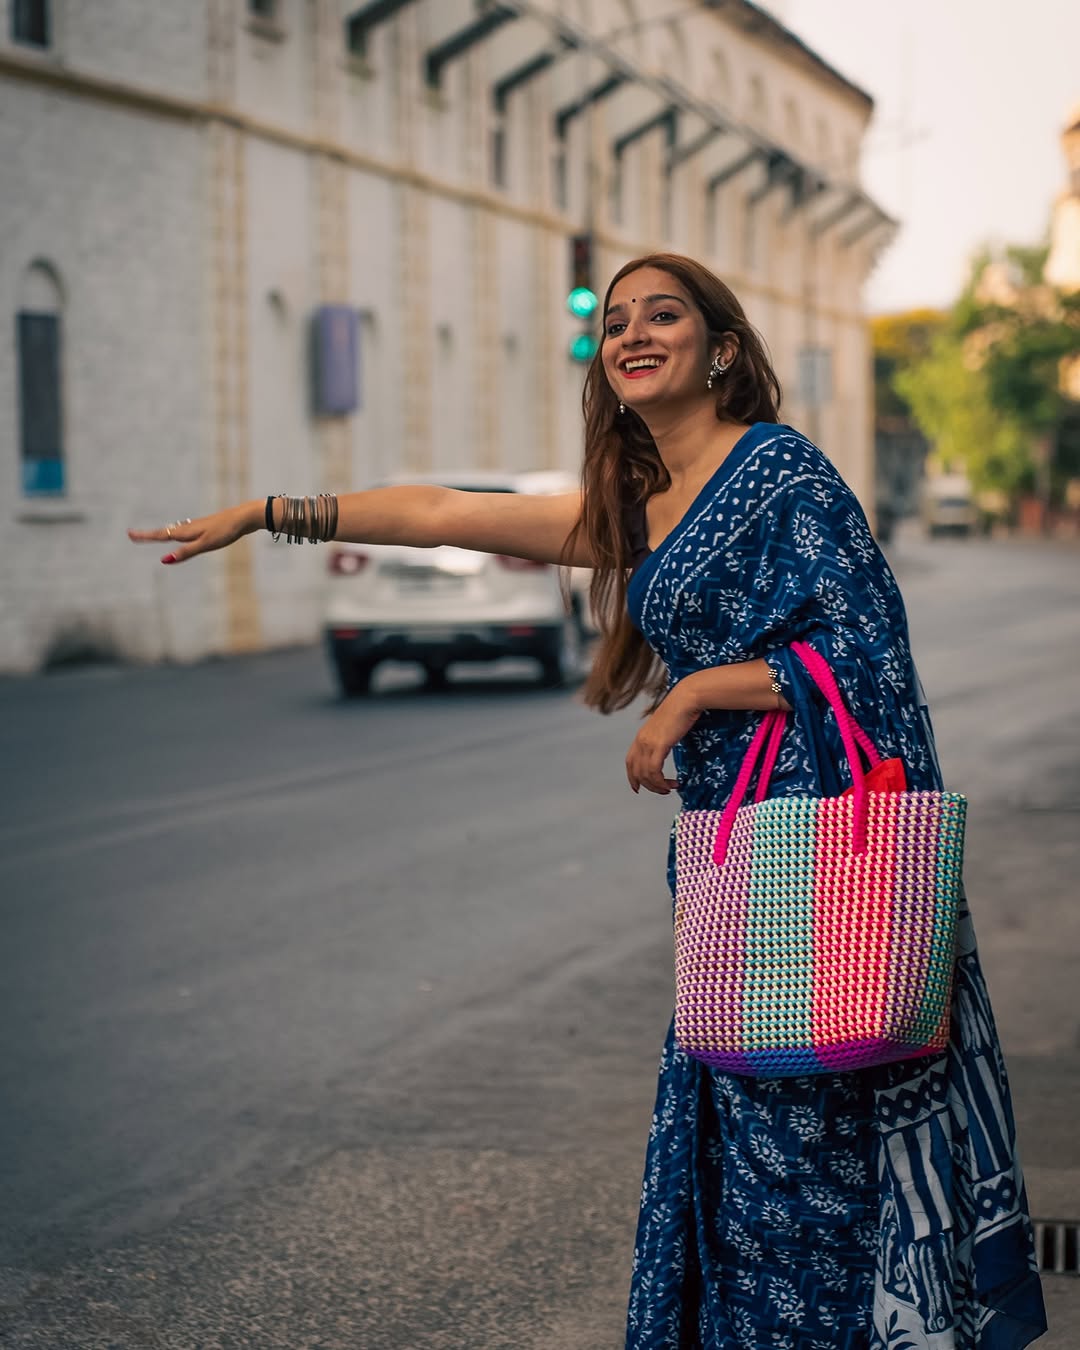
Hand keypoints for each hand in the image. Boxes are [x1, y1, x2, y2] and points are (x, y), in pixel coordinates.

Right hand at [128, 502, 257, 563]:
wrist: (244, 517)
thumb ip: (186, 552)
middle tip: (134, 535)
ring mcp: (198, 526)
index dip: (145, 536)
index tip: (129, 534)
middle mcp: (189, 527)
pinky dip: (177, 533)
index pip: (160, 536)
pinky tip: (182, 533)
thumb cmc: (225, 531)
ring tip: (152, 536)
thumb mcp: (205, 545)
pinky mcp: (207, 527)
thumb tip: (165, 560)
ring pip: (175, 531)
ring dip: (162, 533)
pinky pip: (186, 531)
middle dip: (149, 535)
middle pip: (165, 532)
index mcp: (186, 532)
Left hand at [625, 683, 701, 794]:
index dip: (632, 777)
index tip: (638, 788)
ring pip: (645, 774)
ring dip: (657, 786)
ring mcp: (648, 742)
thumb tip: (665, 747)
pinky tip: (672, 783)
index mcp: (641, 736)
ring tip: (670, 788)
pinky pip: (654, 771)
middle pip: (636, 771)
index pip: (630, 762)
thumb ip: (661, 738)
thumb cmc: (680, 711)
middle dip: (648, 786)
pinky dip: (661, 781)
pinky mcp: (659, 745)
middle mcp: (641, 740)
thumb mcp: (666, 727)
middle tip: (663, 791)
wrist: (686, 700)